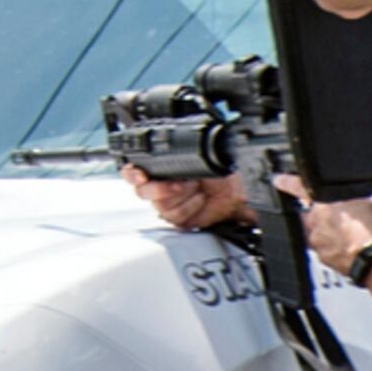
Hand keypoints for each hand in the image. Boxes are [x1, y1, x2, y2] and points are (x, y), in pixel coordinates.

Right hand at [122, 165, 250, 234]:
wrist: (239, 190)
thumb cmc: (220, 172)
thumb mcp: (198, 157)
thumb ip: (178, 155)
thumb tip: (164, 150)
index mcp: (161, 169)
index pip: (133, 171)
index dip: (132, 173)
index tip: (141, 174)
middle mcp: (161, 186)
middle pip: (143, 191)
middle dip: (160, 188)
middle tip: (177, 184)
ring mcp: (169, 204)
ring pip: (160, 205)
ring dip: (183, 195)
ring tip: (198, 188)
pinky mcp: (179, 220)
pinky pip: (175, 217)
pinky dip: (191, 207)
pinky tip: (200, 200)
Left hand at [293, 188, 371, 276]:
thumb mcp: (366, 202)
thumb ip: (351, 199)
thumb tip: (351, 200)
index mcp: (322, 204)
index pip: (298, 188)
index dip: (286, 182)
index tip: (278, 180)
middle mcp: (314, 223)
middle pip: (308, 215)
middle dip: (318, 216)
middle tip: (337, 218)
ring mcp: (317, 242)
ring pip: (316, 234)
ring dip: (327, 233)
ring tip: (348, 235)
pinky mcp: (322, 258)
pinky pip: (324, 249)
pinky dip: (333, 248)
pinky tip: (349, 247)